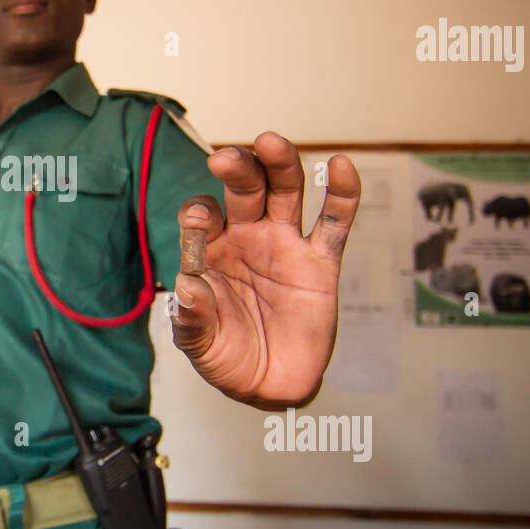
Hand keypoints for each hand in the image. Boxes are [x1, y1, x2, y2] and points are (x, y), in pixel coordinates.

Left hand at [169, 134, 360, 405]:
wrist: (269, 385)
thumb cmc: (227, 356)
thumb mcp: (199, 343)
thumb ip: (193, 317)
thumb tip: (188, 287)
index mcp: (210, 249)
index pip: (202, 217)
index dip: (199, 214)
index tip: (200, 220)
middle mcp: (246, 236)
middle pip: (244, 189)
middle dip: (236, 169)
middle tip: (224, 160)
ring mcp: (284, 245)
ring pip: (285, 192)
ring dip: (279, 165)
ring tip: (270, 142)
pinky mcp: (320, 262)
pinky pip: (334, 223)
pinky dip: (341, 194)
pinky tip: (340, 167)